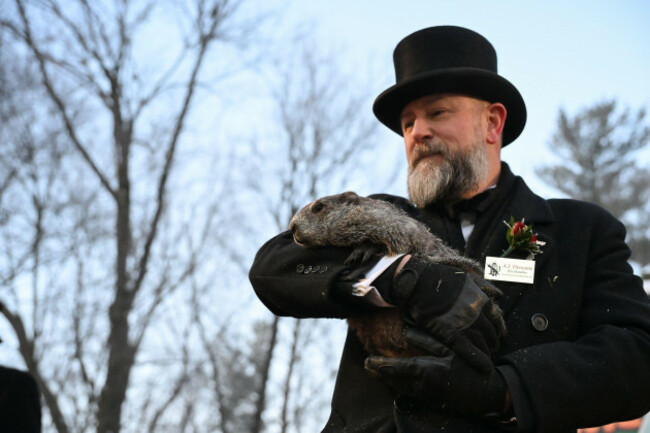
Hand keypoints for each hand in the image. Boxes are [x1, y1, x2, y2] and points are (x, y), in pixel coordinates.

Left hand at [365, 336, 507, 417]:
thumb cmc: (473, 368)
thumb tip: (408, 332)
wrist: (490, 395)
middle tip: (367, 365)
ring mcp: (428, 397)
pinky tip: (395, 381)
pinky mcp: (433, 403)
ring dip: (388, 380)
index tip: (367, 361)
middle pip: (394, 380)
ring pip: (401, 388)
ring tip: (376, 372)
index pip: (397, 368)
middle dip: (380, 373)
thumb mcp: (452, 349)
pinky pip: (410, 394)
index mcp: (427, 371)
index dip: (380, 365)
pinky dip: (399, 387)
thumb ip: (428, 340)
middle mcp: (423, 386)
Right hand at [375, 256, 505, 370]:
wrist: (420, 282)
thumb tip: (500, 293)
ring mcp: (465, 324)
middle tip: (492, 349)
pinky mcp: (451, 333)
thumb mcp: (466, 277)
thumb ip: (484, 285)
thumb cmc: (440, 278)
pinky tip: (484, 366)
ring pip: (481, 342)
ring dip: (486, 352)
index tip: (498, 335)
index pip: (496, 319)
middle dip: (493, 342)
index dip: (498, 329)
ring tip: (488, 358)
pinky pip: (468, 349)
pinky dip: (478, 359)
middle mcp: (476, 313)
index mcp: (480, 300)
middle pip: (490, 333)